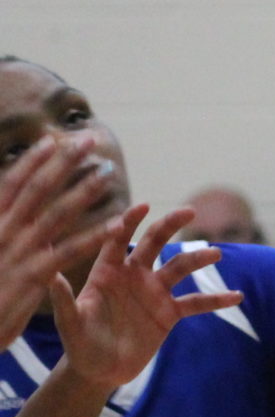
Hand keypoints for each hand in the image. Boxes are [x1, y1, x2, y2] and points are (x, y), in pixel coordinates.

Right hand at [0, 133, 116, 345]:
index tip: (53, 139)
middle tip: (89, 139)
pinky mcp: (31, 277)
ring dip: (84, 190)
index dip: (33, 162)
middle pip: (36, 190)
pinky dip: (95, 235)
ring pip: (56, 214)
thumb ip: (1, 229)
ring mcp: (16, 253)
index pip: (12, 185)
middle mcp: (1, 233)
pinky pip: (69, 251)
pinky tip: (119, 223)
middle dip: (63, 162)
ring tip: (109, 171)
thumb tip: (10, 209)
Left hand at [53, 204, 239, 392]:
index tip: (143, 207)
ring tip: (216, 255)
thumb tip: (51, 275)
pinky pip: (196, 302)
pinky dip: (216, 299)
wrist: (99, 371)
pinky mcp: (169, 313)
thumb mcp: (69, 324)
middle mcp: (133, 276)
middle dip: (171, 225)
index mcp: (106, 273)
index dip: (129, 222)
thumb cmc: (78, 345)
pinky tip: (237, 297)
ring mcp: (154, 293)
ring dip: (198, 260)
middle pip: (155, 243)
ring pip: (179, 268)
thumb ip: (64, 300)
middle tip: (189, 211)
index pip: (117, 240)